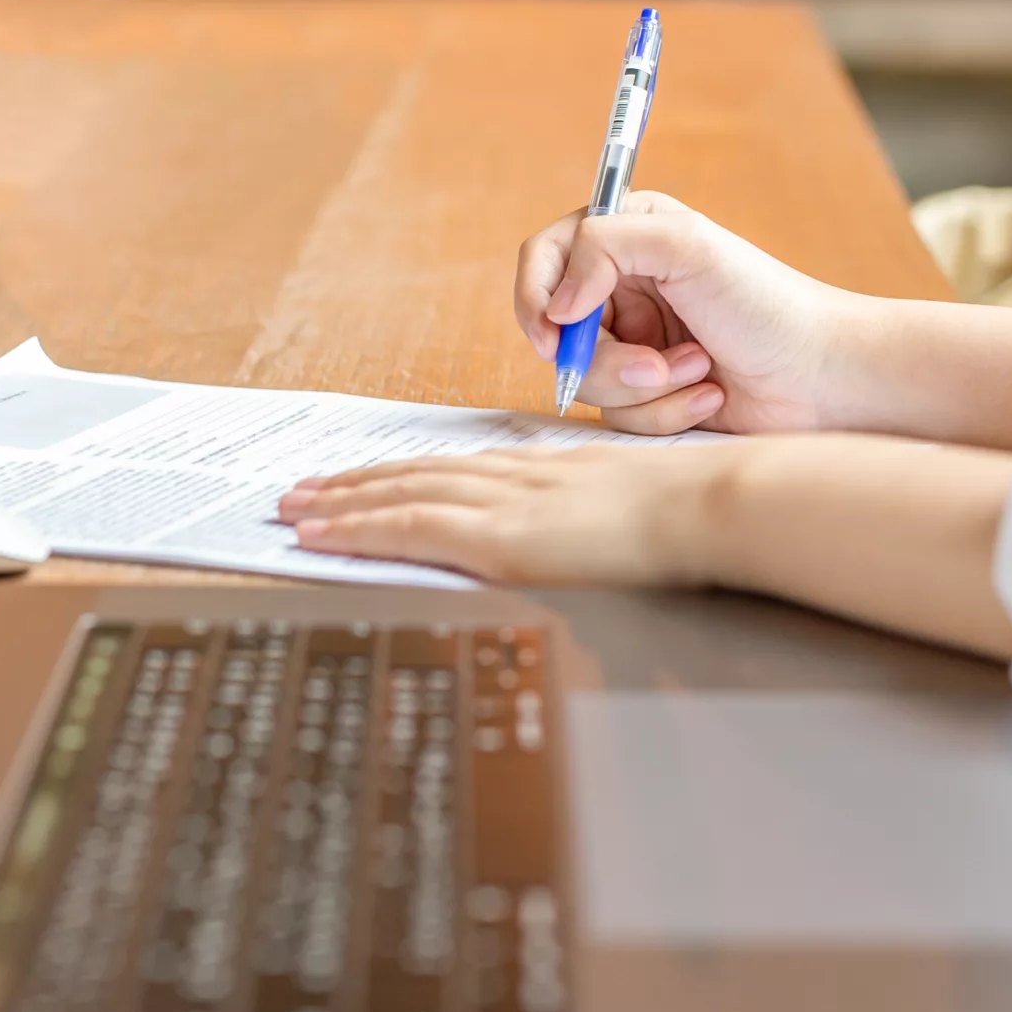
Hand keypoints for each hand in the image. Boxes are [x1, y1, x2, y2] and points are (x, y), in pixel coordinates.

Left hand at [277, 445, 736, 584]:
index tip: (369, 482)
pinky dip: (358, 528)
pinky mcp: (500, 537)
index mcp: (551, 471)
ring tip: (294, 509)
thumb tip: (590, 540)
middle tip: (304, 490)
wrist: (717, 507)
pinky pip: (409, 527)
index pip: (461, 470)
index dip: (408, 475)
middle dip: (358, 483)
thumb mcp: (639, 508)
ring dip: (342, 502)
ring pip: (401, 494)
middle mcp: (517, 476)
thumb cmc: (699, 514)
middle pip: (419, 474)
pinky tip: (320, 534)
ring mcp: (505, 503)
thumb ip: (601, 520)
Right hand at [517, 191, 851, 434]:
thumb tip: (557, 306)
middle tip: (658, 365)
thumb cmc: (765, 303)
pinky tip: (711, 393)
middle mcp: (623, 288)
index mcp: (626, 237)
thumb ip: (604, 246)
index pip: (544, 258)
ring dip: (648, 386)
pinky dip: (666, 411)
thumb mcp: (686, 246)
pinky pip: (621, 415)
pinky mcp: (650, 394)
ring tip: (702, 371)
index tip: (553, 334)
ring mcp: (635, 344)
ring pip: (587, 381)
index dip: (536, 297)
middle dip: (607, 360)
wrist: (821, 376)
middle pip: (558, 332)